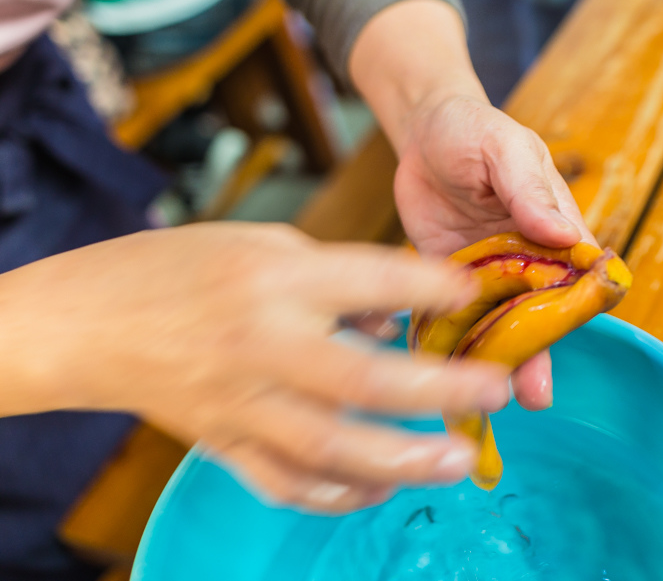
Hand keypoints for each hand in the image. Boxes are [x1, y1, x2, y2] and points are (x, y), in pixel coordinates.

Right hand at [0, 223, 510, 513]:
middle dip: (439, 391)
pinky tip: (379, 488)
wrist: (90, 323)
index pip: (373, 282)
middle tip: (495, 395)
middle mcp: (263, 344)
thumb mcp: (262, 246)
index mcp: (275, 281)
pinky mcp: (225, 444)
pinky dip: (340, 493)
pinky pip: (288, 483)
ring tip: (458, 460)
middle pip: (362, 380)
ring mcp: (243, 403)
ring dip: (402, 460)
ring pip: (331, 447)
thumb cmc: (177, 270)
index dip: (434, 287)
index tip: (479, 292)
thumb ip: (336, 279)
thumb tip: (397, 316)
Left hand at [394, 92, 595, 409]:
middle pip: (536, 316)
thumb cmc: (474, 131)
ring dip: (492, 364)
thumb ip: (530, 190)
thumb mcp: (505, 148)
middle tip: (534, 395)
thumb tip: (565, 234)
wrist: (424, 131)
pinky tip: (435, 379)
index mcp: (553, 231)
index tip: (568, 336)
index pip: (574, 277)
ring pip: (493, 327)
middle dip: (536, 356)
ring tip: (487, 405)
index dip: (573, 309)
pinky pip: (446, 318)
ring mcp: (483, 277)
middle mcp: (524, 263)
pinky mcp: (444, 281)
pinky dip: (442, 347)